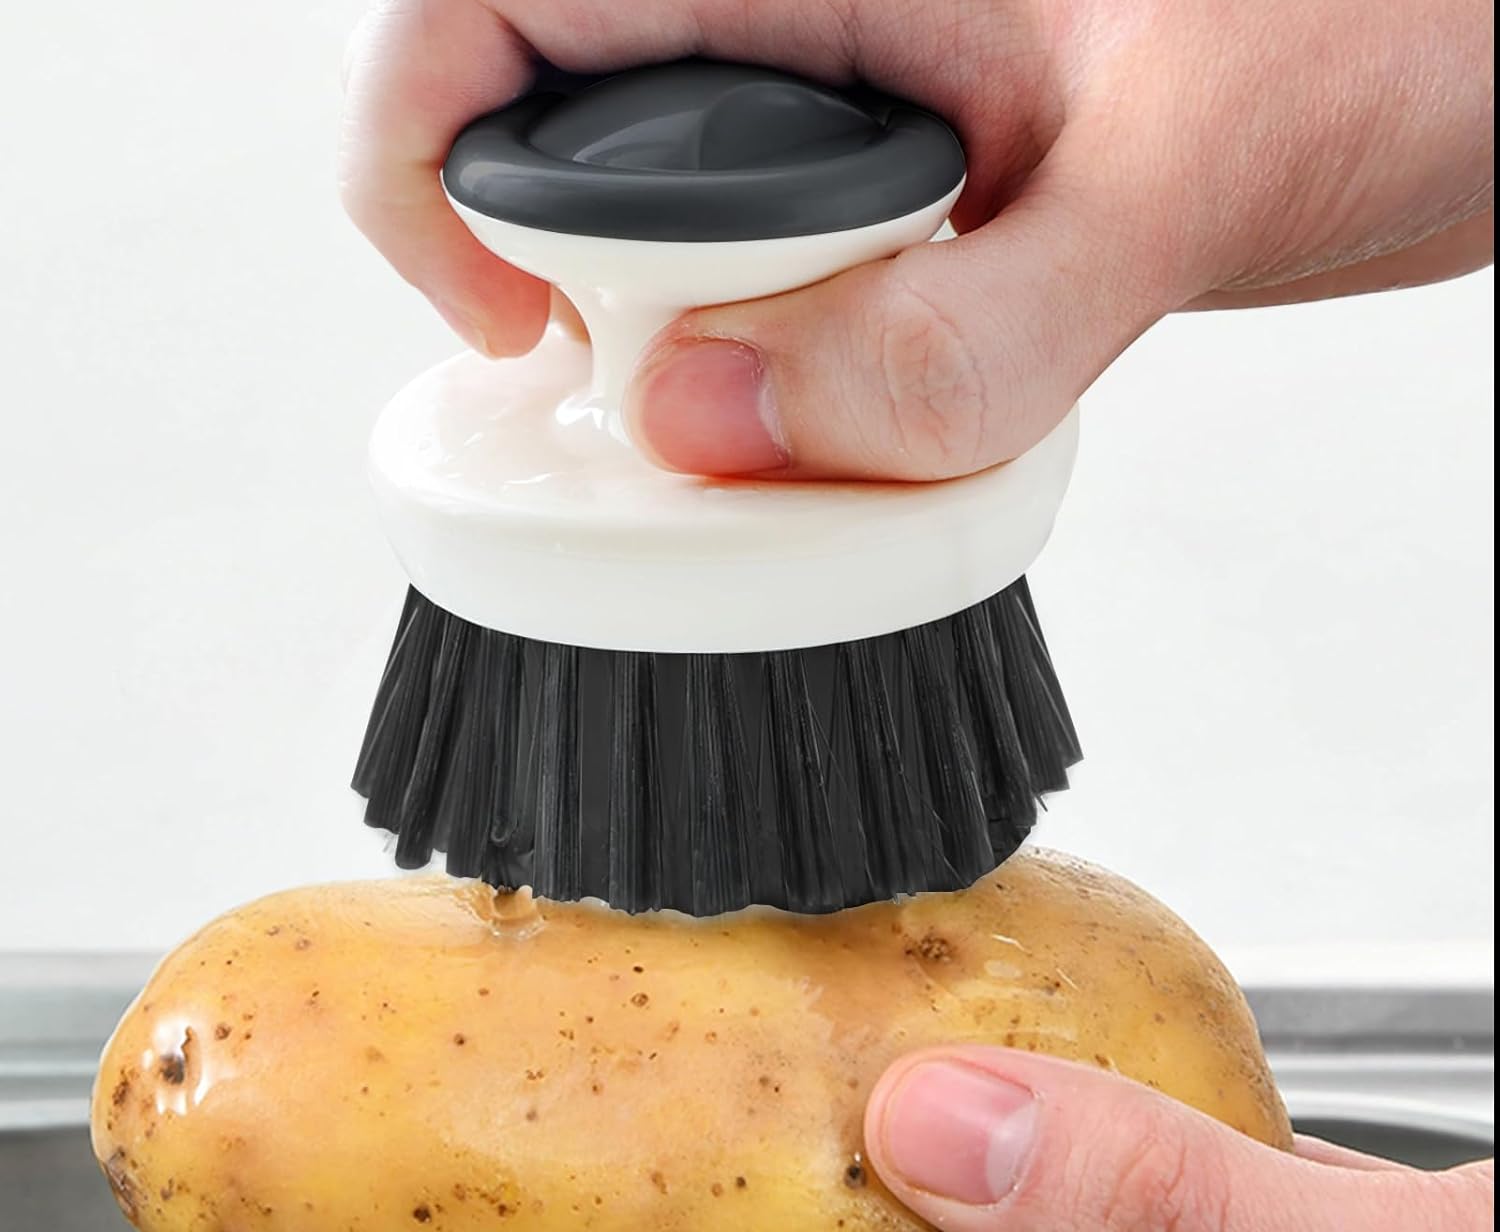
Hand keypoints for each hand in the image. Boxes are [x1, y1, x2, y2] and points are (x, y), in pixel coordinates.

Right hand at [340, 0, 1492, 481]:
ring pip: (651, 244)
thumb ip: (950, 328)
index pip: (476, 15)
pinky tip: (859, 437)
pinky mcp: (883, 207)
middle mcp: (796, 26)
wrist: (1459, 70)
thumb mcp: (1174, 186)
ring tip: (796, 443)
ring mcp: (834, 121)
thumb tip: (701, 419)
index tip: (510, 339)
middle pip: (541, 149)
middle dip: (567, 306)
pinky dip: (772, 397)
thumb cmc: (1383, 38)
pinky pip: (757, 300)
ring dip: (678, 370)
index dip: (425, 176)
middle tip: (686, 421)